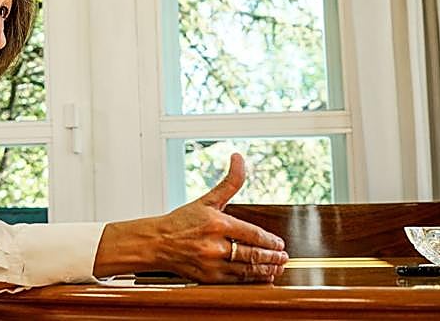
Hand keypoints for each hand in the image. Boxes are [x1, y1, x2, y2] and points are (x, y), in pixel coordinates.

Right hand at [154, 153, 287, 282]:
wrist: (157, 242)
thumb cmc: (181, 221)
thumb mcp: (207, 200)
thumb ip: (229, 182)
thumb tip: (239, 158)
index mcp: (217, 224)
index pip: (254, 234)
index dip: (271, 240)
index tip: (279, 243)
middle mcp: (216, 245)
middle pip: (254, 254)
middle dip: (272, 256)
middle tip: (283, 256)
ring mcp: (212, 263)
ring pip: (248, 270)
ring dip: (266, 269)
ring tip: (277, 267)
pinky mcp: (209, 278)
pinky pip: (237, 281)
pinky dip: (252, 280)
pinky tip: (261, 277)